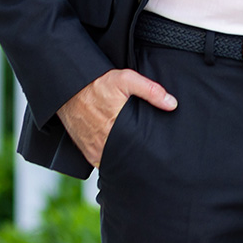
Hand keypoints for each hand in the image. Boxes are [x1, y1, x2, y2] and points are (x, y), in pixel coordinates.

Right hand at [56, 67, 177, 166]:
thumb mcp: (126, 79)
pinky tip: (122, 152)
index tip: (159, 151)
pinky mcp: (87, 152)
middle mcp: (103, 144)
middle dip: (140, 157)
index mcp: (116, 128)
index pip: (138, 150)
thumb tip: (172, 104)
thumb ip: (151, 91)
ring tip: (138, 153)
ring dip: (125, 159)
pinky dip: (112, 159)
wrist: (70, 88)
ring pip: (115, 162)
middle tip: (152, 154)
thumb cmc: (98, 84)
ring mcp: (94, 150)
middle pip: (128, 158)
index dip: (149, 152)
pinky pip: (103, 163)